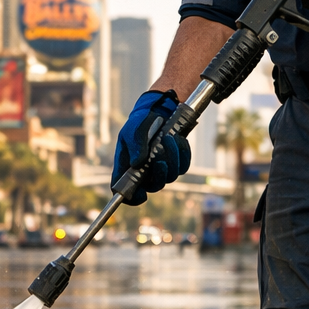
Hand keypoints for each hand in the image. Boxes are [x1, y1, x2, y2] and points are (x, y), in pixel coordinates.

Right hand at [112, 90, 191, 205]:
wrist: (157, 111)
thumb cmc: (140, 122)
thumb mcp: (133, 130)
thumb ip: (135, 146)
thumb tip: (138, 164)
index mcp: (127, 168)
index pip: (125, 191)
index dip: (132, 198)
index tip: (141, 194)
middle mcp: (144, 173)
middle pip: (154, 186)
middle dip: (159, 172)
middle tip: (159, 152)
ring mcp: (161, 169)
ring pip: (171, 176)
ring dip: (172, 157)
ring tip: (168, 137)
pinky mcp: (176, 163)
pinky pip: (183, 166)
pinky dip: (182, 153)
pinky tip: (177, 139)